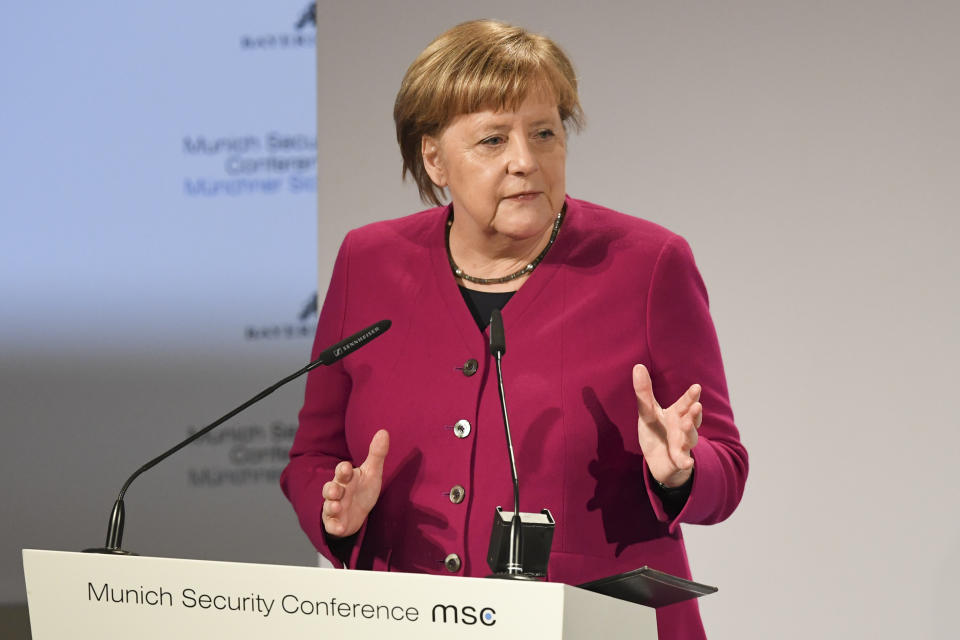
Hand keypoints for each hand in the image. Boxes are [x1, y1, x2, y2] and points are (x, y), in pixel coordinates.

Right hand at [321, 429, 388, 536]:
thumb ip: (377, 454)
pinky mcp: (335, 522)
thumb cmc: (363, 488)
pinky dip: (334, 526)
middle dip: (332, 489)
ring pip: (328, 506)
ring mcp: (334, 507)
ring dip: (330, 506)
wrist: (358, 513)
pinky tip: (339, 528)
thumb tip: (384, 431)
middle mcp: (338, 491)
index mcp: (346, 478)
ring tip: (336, 507)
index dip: (343, 469)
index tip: (347, 467)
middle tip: (337, 490)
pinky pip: (331, 525)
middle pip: (330, 488)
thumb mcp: (372, 472)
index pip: (342, 471)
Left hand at [633, 364, 701, 487]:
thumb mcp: (647, 411)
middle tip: (697, 405)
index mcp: (677, 414)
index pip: (685, 403)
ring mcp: (683, 444)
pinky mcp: (679, 460)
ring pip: (689, 438)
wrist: (657, 459)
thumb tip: (637, 366)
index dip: (690, 396)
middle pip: (691, 419)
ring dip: (690, 432)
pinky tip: (687, 462)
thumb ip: (644, 391)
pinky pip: (683, 461)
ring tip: (687, 425)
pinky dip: (685, 461)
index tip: (696, 387)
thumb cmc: (656, 430)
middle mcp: (683, 427)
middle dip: (694, 413)